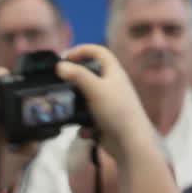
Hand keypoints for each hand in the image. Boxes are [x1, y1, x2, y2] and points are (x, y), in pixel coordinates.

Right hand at [56, 45, 161, 163]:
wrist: (130, 143)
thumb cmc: (118, 112)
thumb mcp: (95, 89)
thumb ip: (77, 76)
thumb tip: (60, 66)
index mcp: (114, 73)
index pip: (99, 52)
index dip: (82, 50)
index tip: (66, 56)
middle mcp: (112, 86)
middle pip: (91, 74)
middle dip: (75, 78)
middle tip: (61, 81)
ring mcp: (109, 104)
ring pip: (86, 98)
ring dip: (76, 104)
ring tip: (68, 109)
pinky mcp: (105, 120)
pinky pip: (88, 119)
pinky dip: (83, 125)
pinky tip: (85, 131)